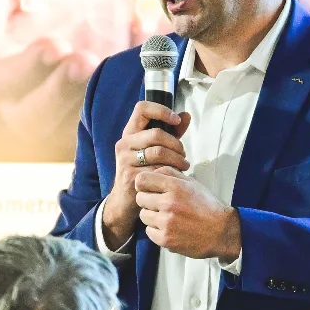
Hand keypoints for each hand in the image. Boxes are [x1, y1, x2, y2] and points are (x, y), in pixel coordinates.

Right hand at [101, 102, 190, 249]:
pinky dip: (170, 172)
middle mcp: (124, 143)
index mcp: (130, 133)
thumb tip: (186, 115)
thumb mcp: (153, 149)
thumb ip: (170, 133)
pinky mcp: (130, 176)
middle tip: (184, 154)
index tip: (176, 120)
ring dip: (177, 159)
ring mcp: (125, 160)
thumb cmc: (143, 170)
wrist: (125, 200)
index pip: (142, 108)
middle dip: (176, 143)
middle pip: (156, 133)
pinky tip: (174, 176)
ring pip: (159, 152)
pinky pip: (157, 169)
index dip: (161, 110)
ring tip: (184, 165)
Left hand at [135, 167, 240, 260]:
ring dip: (152, 216)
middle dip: (148, 200)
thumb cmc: (207, 205)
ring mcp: (166, 222)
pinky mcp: (165, 239)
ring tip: (166, 217)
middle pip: (140, 198)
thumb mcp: (192, 183)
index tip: (148, 188)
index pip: (141, 180)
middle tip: (160, 204)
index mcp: (175, 186)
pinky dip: (156, 231)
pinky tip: (169, 228)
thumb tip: (153, 171)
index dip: (144, 184)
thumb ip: (171, 174)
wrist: (221, 232)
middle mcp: (168, 203)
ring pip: (143, 215)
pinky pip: (149, 232)